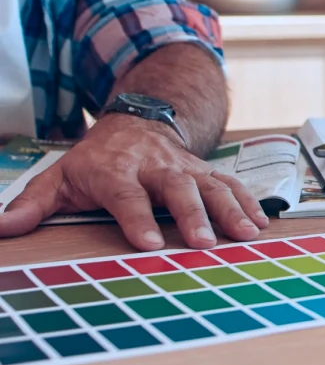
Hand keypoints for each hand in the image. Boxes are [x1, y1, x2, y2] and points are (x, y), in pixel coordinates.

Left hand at [0, 116, 268, 250]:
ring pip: (211, 184)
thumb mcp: (60, 175)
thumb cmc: (97, 158)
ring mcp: (186, 166)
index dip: (138, 219)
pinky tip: (259, 223)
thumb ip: (33, 202)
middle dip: (192, 216)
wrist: (139, 119)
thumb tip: (3, 228)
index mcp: (118, 170)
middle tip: (204, 243)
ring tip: (245, 235)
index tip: (149, 245)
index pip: (128, 195)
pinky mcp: (205, 169)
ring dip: (230, 209)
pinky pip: (230, 184)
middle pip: (177, 189)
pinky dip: (247, 202)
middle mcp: (157, 166)